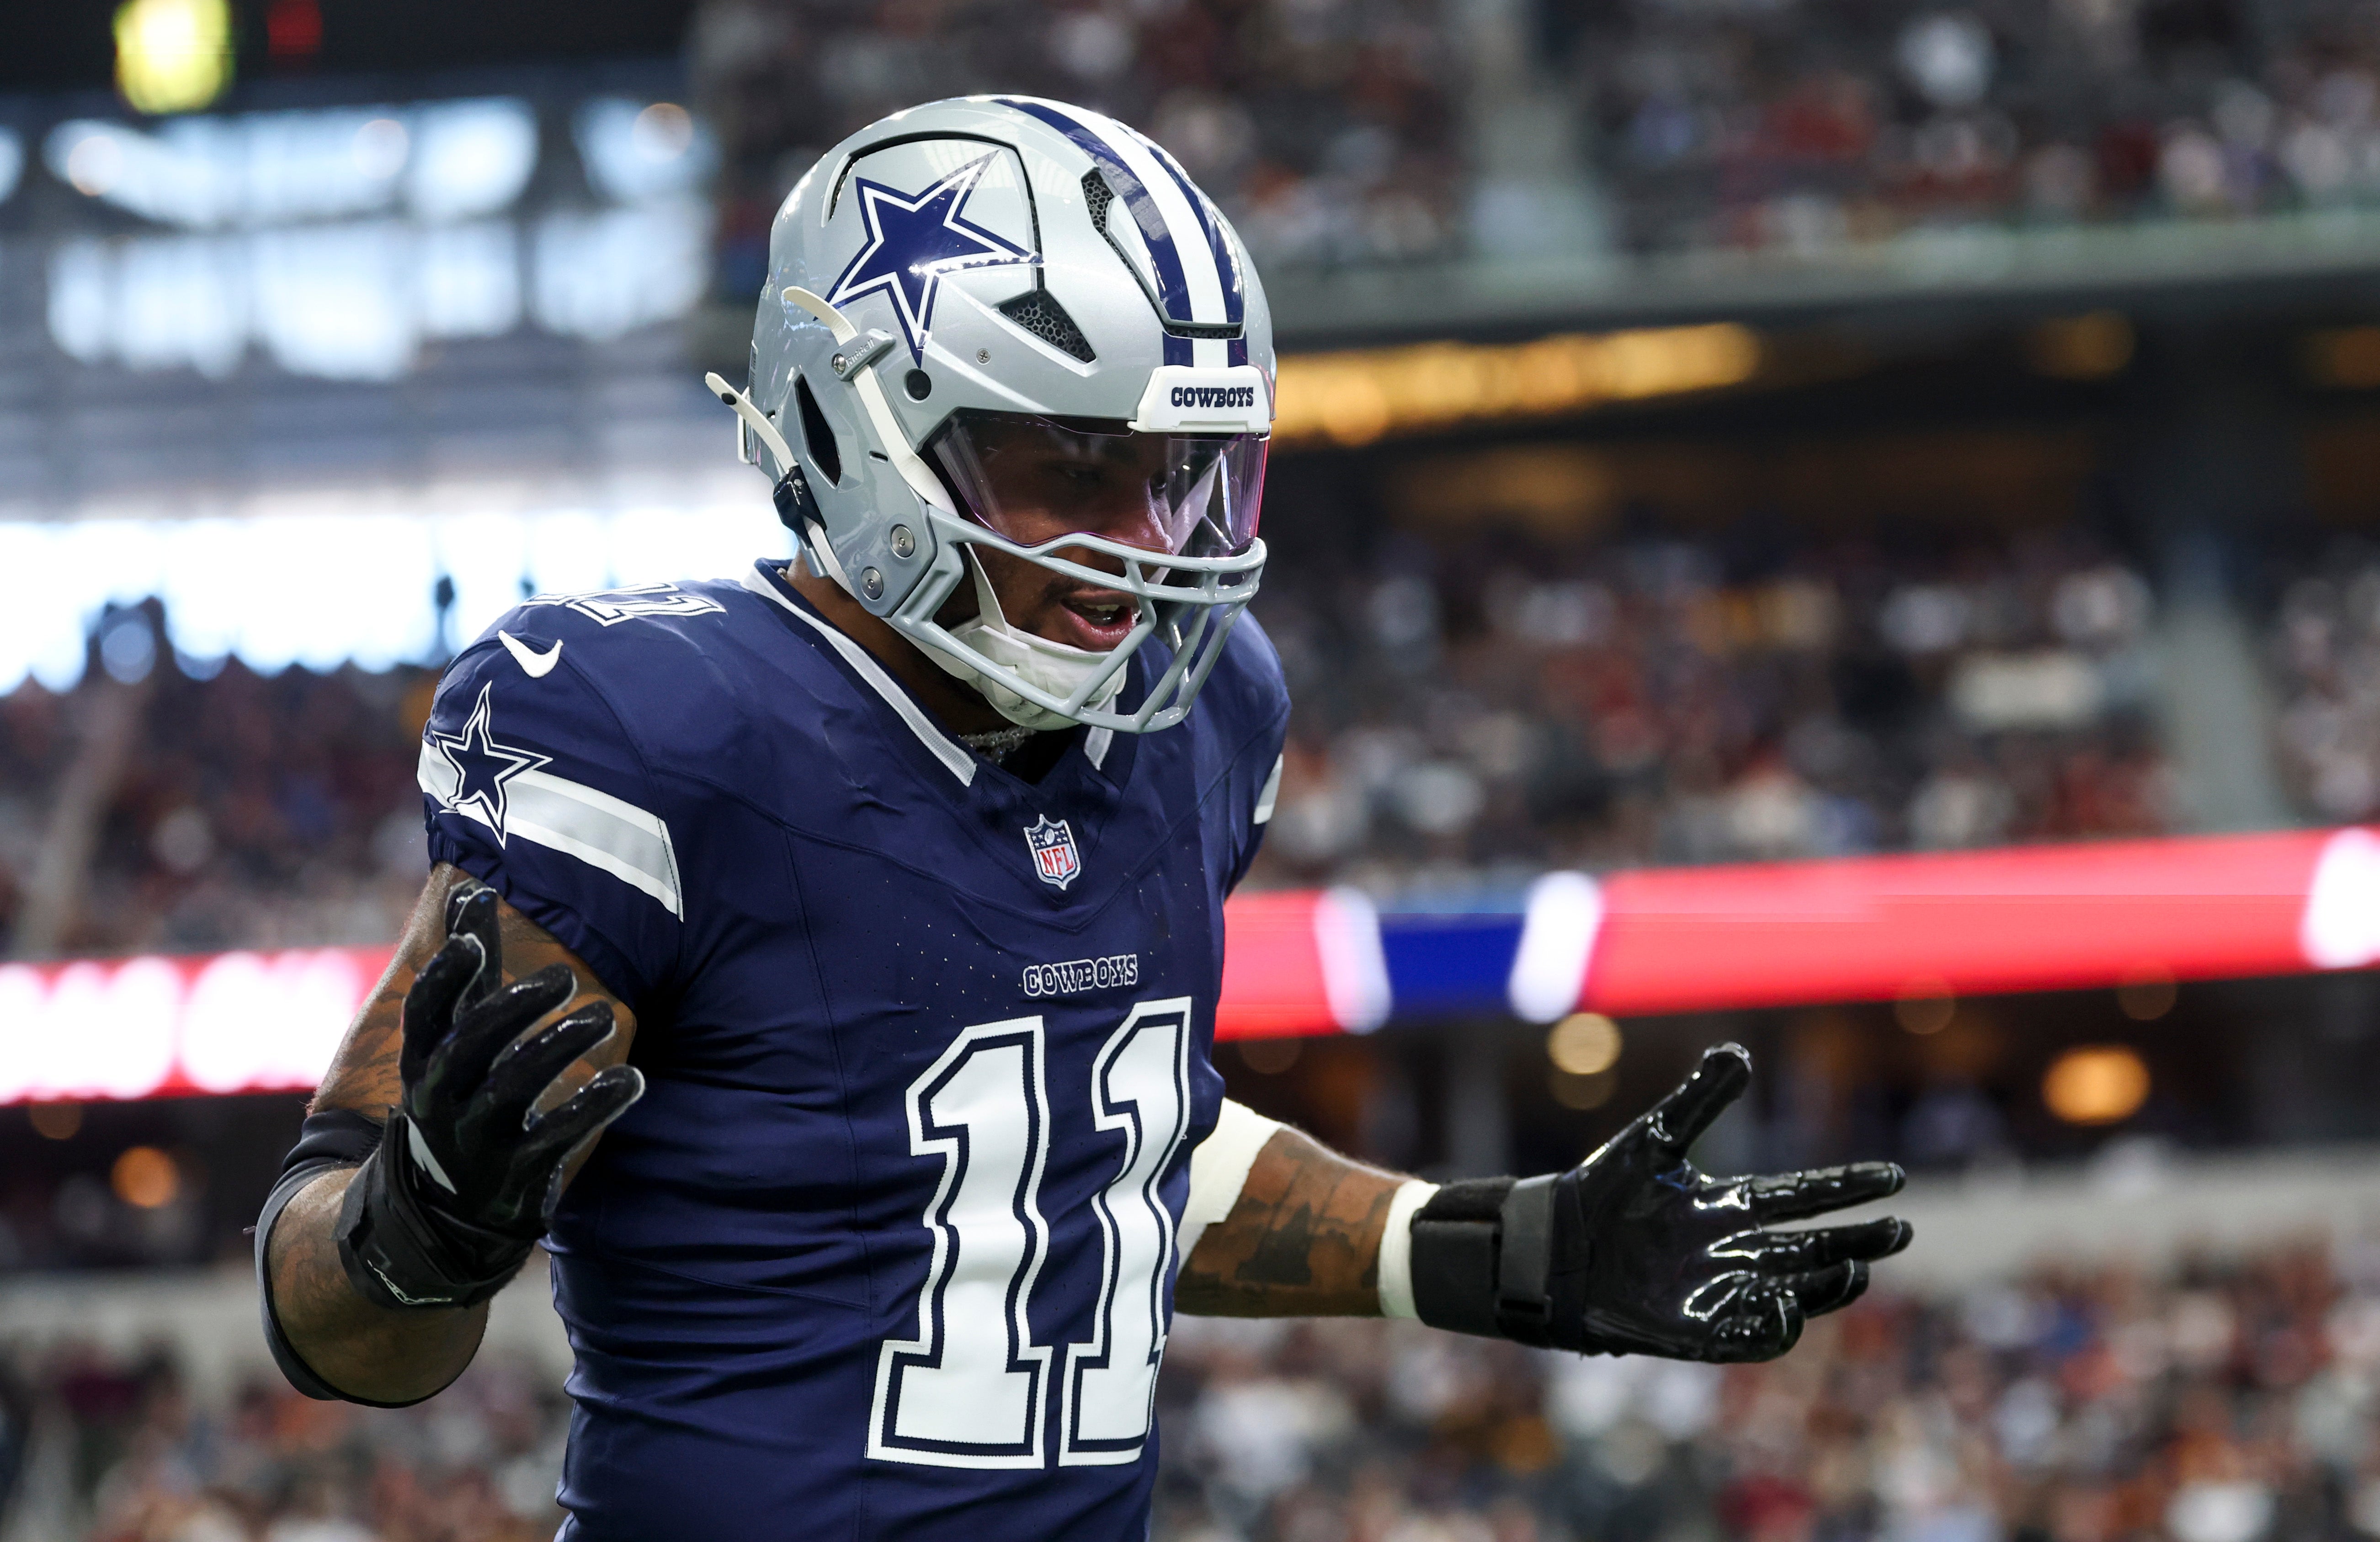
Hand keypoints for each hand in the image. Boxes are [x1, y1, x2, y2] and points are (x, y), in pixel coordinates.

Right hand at [335, 883, 643, 1308]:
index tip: (470, 941)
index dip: (444, 977)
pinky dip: (594, 1106)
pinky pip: (555, 1137)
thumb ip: (470, 969)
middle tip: (564, 975)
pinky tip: (632, 1080)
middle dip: (513, 1008)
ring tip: (606, 1016)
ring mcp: (474, 1140)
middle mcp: (440, 1098)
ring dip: (560, 1047)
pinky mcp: (514, 1173)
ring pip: (511, 1088)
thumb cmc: (461, 1094)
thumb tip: (472, 891)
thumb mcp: (457, 1036)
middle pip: (469, 1045)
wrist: (441, 1211)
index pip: (424, 1012)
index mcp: (424, 1059)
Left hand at [1408, 1043, 1909, 1361]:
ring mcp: (1719, 1291)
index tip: (1894, 1177)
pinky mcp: (1695, 1329)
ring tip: (1857, 1270)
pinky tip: (1791, 1310)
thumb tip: (1738, 1053)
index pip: (1803, 1196)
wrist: (1551, 1244)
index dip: (1848, 1188)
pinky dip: (1773, 1328)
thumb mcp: (1654, 1138)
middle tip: (1899, 1231)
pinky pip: (1747, 1336)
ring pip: (1793, 1292)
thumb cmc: (1601, 1192)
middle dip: (1857, 1241)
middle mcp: (1735, 1251)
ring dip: (1827, 1286)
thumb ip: (1698, 1100)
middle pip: (1812, 1247)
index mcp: (1730, 1206)